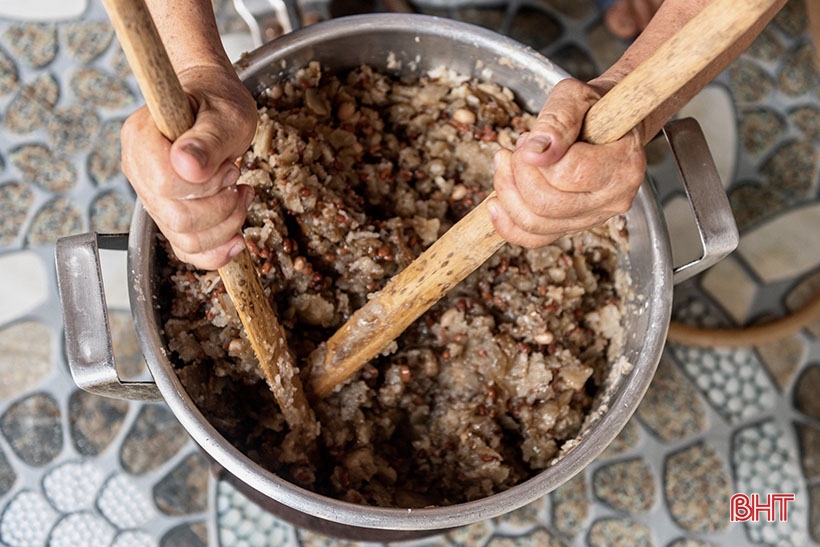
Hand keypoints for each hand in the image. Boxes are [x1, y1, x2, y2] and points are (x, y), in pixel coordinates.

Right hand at [121, 64, 256, 270]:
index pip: (166, 184)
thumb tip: (186, 165)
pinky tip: (236, 238)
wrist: (213, 101)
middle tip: (237, 179)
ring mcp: (150, 194)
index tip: (229, 166)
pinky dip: (215, 251)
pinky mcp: (166, 211)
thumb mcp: (225, 114)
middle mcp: (138, 169)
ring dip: (225, 225)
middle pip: (177, 218)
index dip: (206, 185)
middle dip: (221, 208)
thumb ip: (208, 139)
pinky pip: (185, 249)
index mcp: (142, 138)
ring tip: (241, 194)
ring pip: (185, 238)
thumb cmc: (217, 100)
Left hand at [488, 78, 645, 248]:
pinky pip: (535, 239)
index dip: (536, 159)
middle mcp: (612, 198)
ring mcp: (593, 217)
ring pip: (537, 224)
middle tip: (515, 152)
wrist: (608, 124)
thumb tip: (534, 152)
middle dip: (518, 175)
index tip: (528, 140)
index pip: (570, 174)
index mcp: (622, 164)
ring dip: (509, 194)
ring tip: (507, 166)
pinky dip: (508, 224)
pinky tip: (496, 203)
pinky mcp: (573, 227)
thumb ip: (556, 121)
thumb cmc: (593, 108)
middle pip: (549, 204)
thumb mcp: (575, 97)